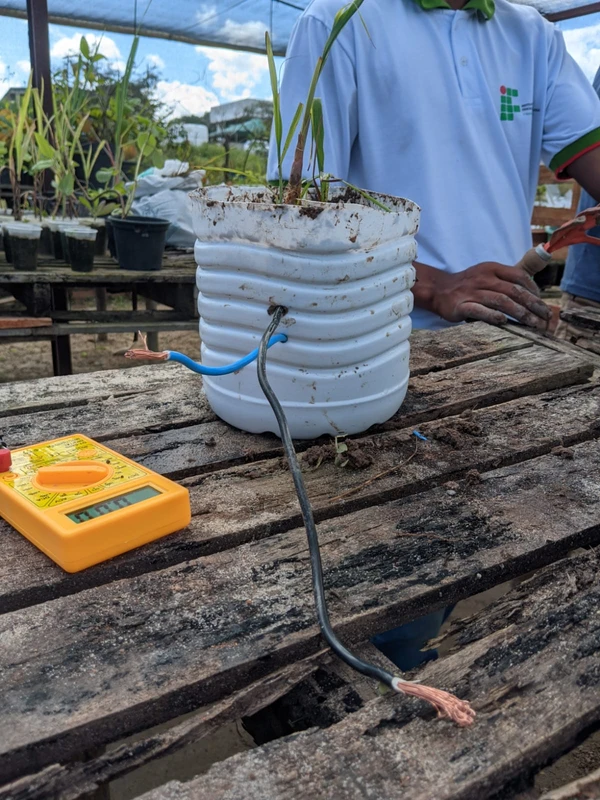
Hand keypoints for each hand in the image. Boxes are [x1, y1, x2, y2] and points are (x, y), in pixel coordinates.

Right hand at [427, 261, 551, 328]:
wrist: (438, 290)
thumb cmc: (468, 286)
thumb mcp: (486, 275)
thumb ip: (506, 280)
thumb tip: (531, 293)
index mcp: (492, 268)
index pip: (519, 276)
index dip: (534, 290)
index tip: (541, 303)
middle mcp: (483, 278)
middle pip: (514, 291)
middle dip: (533, 304)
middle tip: (545, 316)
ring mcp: (472, 292)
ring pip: (501, 301)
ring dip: (520, 313)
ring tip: (533, 323)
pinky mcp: (462, 305)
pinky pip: (480, 311)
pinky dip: (493, 316)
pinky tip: (504, 322)